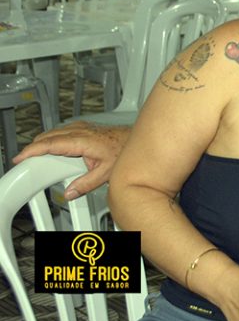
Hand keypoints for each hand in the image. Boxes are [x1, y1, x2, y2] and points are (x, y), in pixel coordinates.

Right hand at [13, 121, 129, 198]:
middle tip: (25, 162)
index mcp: (82, 141)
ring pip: (54, 132)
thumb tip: (69, 193)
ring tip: (35, 157)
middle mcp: (80, 131)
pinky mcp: (83, 127)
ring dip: (43, 143)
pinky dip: (52, 139)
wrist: (134, 139)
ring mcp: (82, 127)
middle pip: (48, 137)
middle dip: (34, 148)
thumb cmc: (123, 151)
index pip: (51, 144)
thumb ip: (85, 184)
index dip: (33, 150)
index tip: (21, 157)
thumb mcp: (105, 173)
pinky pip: (61, 131)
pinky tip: (52, 148)